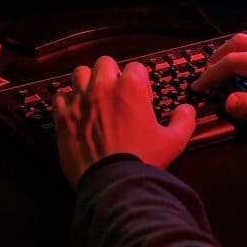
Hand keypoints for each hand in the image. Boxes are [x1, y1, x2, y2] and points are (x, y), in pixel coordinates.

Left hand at [52, 56, 196, 188]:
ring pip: (79, 74)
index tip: (141, 100)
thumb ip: (183, 120)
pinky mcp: (63, 116)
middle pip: (104, 63)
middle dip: (111, 74)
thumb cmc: (144, 159)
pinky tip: (75, 113)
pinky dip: (66, 101)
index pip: (136, 68)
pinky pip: (59, 96)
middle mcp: (104, 86)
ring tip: (93, 99)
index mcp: (131, 87)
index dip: (140, 82)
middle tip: (116, 95)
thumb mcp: (174, 141)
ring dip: (87, 82)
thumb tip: (186, 108)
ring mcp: (80, 100)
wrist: (113, 183)